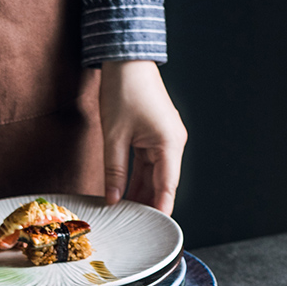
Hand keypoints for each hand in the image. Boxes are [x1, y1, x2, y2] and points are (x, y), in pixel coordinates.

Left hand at [99, 60, 186, 214]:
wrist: (126, 58)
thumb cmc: (123, 88)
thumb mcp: (114, 135)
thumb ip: (114, 171)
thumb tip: (114, 198)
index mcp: (169, 143)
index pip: (167, 186)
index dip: (161, 209)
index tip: (155, 228)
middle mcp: (172, 143)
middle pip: (163, 183)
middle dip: (149, 204)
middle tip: (135, 225)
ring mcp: (165, 139)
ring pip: (154, 175)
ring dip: (142, 192)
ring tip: (128, 213)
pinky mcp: (156, 136)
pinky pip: (149, 163)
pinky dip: (138, 178)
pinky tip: (127, 193)